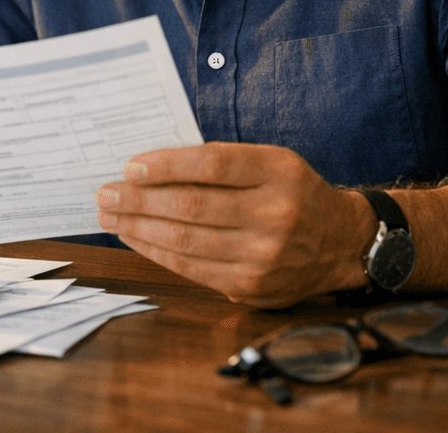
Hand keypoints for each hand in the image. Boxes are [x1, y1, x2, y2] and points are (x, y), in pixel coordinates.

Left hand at [96, 142, 373, 307]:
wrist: (342, 243)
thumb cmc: (294, 192)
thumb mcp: (271, 162)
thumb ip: (220, 164)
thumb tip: (151, 168)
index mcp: (278, 172)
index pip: (211, 165)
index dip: (165, 166)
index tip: (130, 167)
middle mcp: (274, 214)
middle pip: (191, 207)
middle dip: (138, 201)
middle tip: (105, 194)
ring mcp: (263, 255)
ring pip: (186, 241)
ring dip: (138, 229)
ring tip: (110, 217)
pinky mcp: (251, 286)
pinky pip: (192, 269)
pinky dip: (157, 252)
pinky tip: (136, 239)